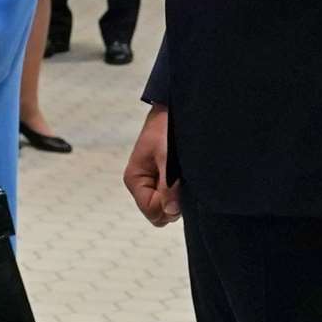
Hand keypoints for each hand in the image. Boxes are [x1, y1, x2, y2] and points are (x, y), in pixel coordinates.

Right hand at [123, 106, 180, 227]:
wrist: (175, 108)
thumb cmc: (166, 128)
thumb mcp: (166, 157)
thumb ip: (168, 186)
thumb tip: (171, 212)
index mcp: (135, 179)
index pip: (151, 210)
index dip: (167, 205)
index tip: (178, 187)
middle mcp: (143, 184)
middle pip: (160, 213)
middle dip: (173, 202)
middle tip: (182, 179)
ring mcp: (155, 183)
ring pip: (168, 206)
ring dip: (179, 194)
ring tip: (184, 172)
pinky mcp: (166, 179)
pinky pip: (174, 197)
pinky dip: (182, 190)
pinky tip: (186, 173)